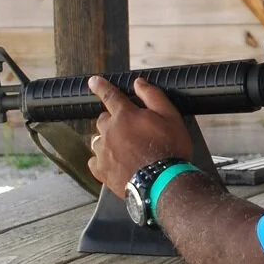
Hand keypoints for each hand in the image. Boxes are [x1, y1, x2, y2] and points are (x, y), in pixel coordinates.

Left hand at [85, 77, 195, 198]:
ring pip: (98, 139)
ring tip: (124, 147)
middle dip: (113, 120)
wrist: (163, 183)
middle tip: (130, 128)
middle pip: (103, 119)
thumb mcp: (170, 116)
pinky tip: (113, 161)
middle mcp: (110, 132)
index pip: (109, 95)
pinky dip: (101, 159)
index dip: (100, 86)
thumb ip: (152, 96)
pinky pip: (94, 161)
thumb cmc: (170, 150)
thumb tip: (139, 83)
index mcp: (125, 116)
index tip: (93, 81)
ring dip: (107, 139)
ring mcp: (103, 152)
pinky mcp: (102, 171)